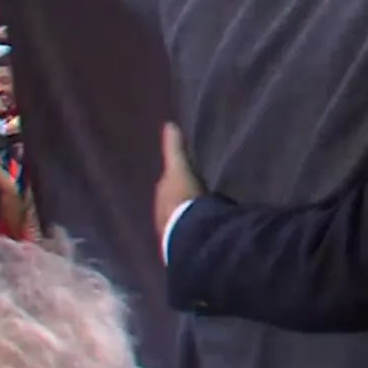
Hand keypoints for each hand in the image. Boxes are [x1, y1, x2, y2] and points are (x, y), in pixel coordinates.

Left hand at [153, 123, 202, 239]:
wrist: (186, 229)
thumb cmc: (182, 196)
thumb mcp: (179, 167)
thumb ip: (174, 148)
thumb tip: (168, 124)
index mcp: (162, 195)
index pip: (167, 184)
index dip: (175, 180)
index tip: (184, 176)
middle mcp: (162, 213)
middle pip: (173, 203)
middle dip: (181, 199)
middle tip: (194, 194)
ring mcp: (172, 231)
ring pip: (181, 218)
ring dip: (188, 215)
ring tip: (203, 212)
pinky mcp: (183, 243)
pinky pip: (191, 231)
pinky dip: (195, 227)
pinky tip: (205, 227)